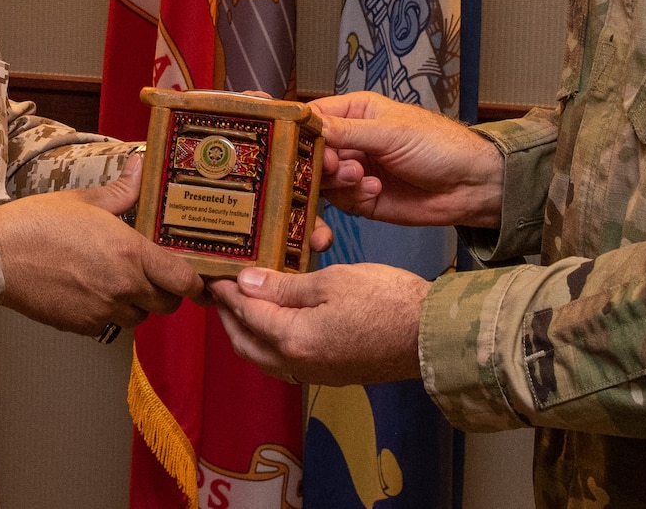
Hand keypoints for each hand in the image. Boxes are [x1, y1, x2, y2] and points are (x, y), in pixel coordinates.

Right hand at [0, 157, 202, 336]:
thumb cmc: (39, 222)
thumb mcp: (86, 200)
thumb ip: (123, 190)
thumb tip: (141, 165)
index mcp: (130, 253)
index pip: (183, 280)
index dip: (194, 282)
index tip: (195, 279)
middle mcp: (123, 287)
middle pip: (167, 305)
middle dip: (167, 293)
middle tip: (157, 277)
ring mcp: (101, 310)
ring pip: (138, 318)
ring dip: (137, 305)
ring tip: (120, 283)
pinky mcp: (80, 326)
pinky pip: (107, 326)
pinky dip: (107, 314)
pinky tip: (91, 292)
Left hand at [209, 263, 427, 385]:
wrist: (431, 335)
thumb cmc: (386, 300)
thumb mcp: (332, 281)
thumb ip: (284, 286)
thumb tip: (245, 284)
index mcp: (293, 339)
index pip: (246, 313)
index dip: (228, 291)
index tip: (215, 272)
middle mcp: (298, 365)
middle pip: (246, 344)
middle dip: (228, 317)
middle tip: (219, 290)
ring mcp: (316, 374)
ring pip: (264, 358)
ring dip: (247, 333)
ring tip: (241, 305)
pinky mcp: (332, 374)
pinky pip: (285, 363)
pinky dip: (269, 344)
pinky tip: (274, 324)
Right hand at [312, 92, 503, 227]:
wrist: (470, 186)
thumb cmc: (439, 145)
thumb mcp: (391, 131)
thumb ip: (347, 131)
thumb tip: (307, 125)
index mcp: (355, 112)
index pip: (314, 117)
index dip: (299, 130)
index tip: (292, 143)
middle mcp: (351, 141)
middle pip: (311, 153)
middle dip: (318, 161)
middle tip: (335, 165)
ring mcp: (355, 172)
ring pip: (322, 180)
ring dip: (337, 180)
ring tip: (361, 177)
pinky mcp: (363, 200)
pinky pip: (341, 201)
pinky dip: (353, 197)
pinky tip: (375, 191)